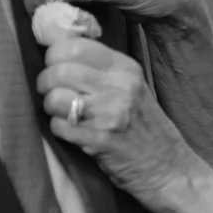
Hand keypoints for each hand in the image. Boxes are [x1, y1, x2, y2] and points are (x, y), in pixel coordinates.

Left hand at [37, 36, 194, 204]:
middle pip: (60, 70)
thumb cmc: (143, 126)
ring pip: (55, 97)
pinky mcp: (100, 139)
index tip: (51, 62)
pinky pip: (59, 126)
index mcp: (125, 68)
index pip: (76, 45)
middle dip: (45, 81)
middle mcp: (119, 86)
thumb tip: (54, 45)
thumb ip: (99, 67)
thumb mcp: (130, 86)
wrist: (167, 167)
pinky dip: (58, 129)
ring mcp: (110, 113)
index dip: (54, 53)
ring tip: (61, 112)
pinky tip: (71, 131)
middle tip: (50, 91)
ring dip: (49, 106)